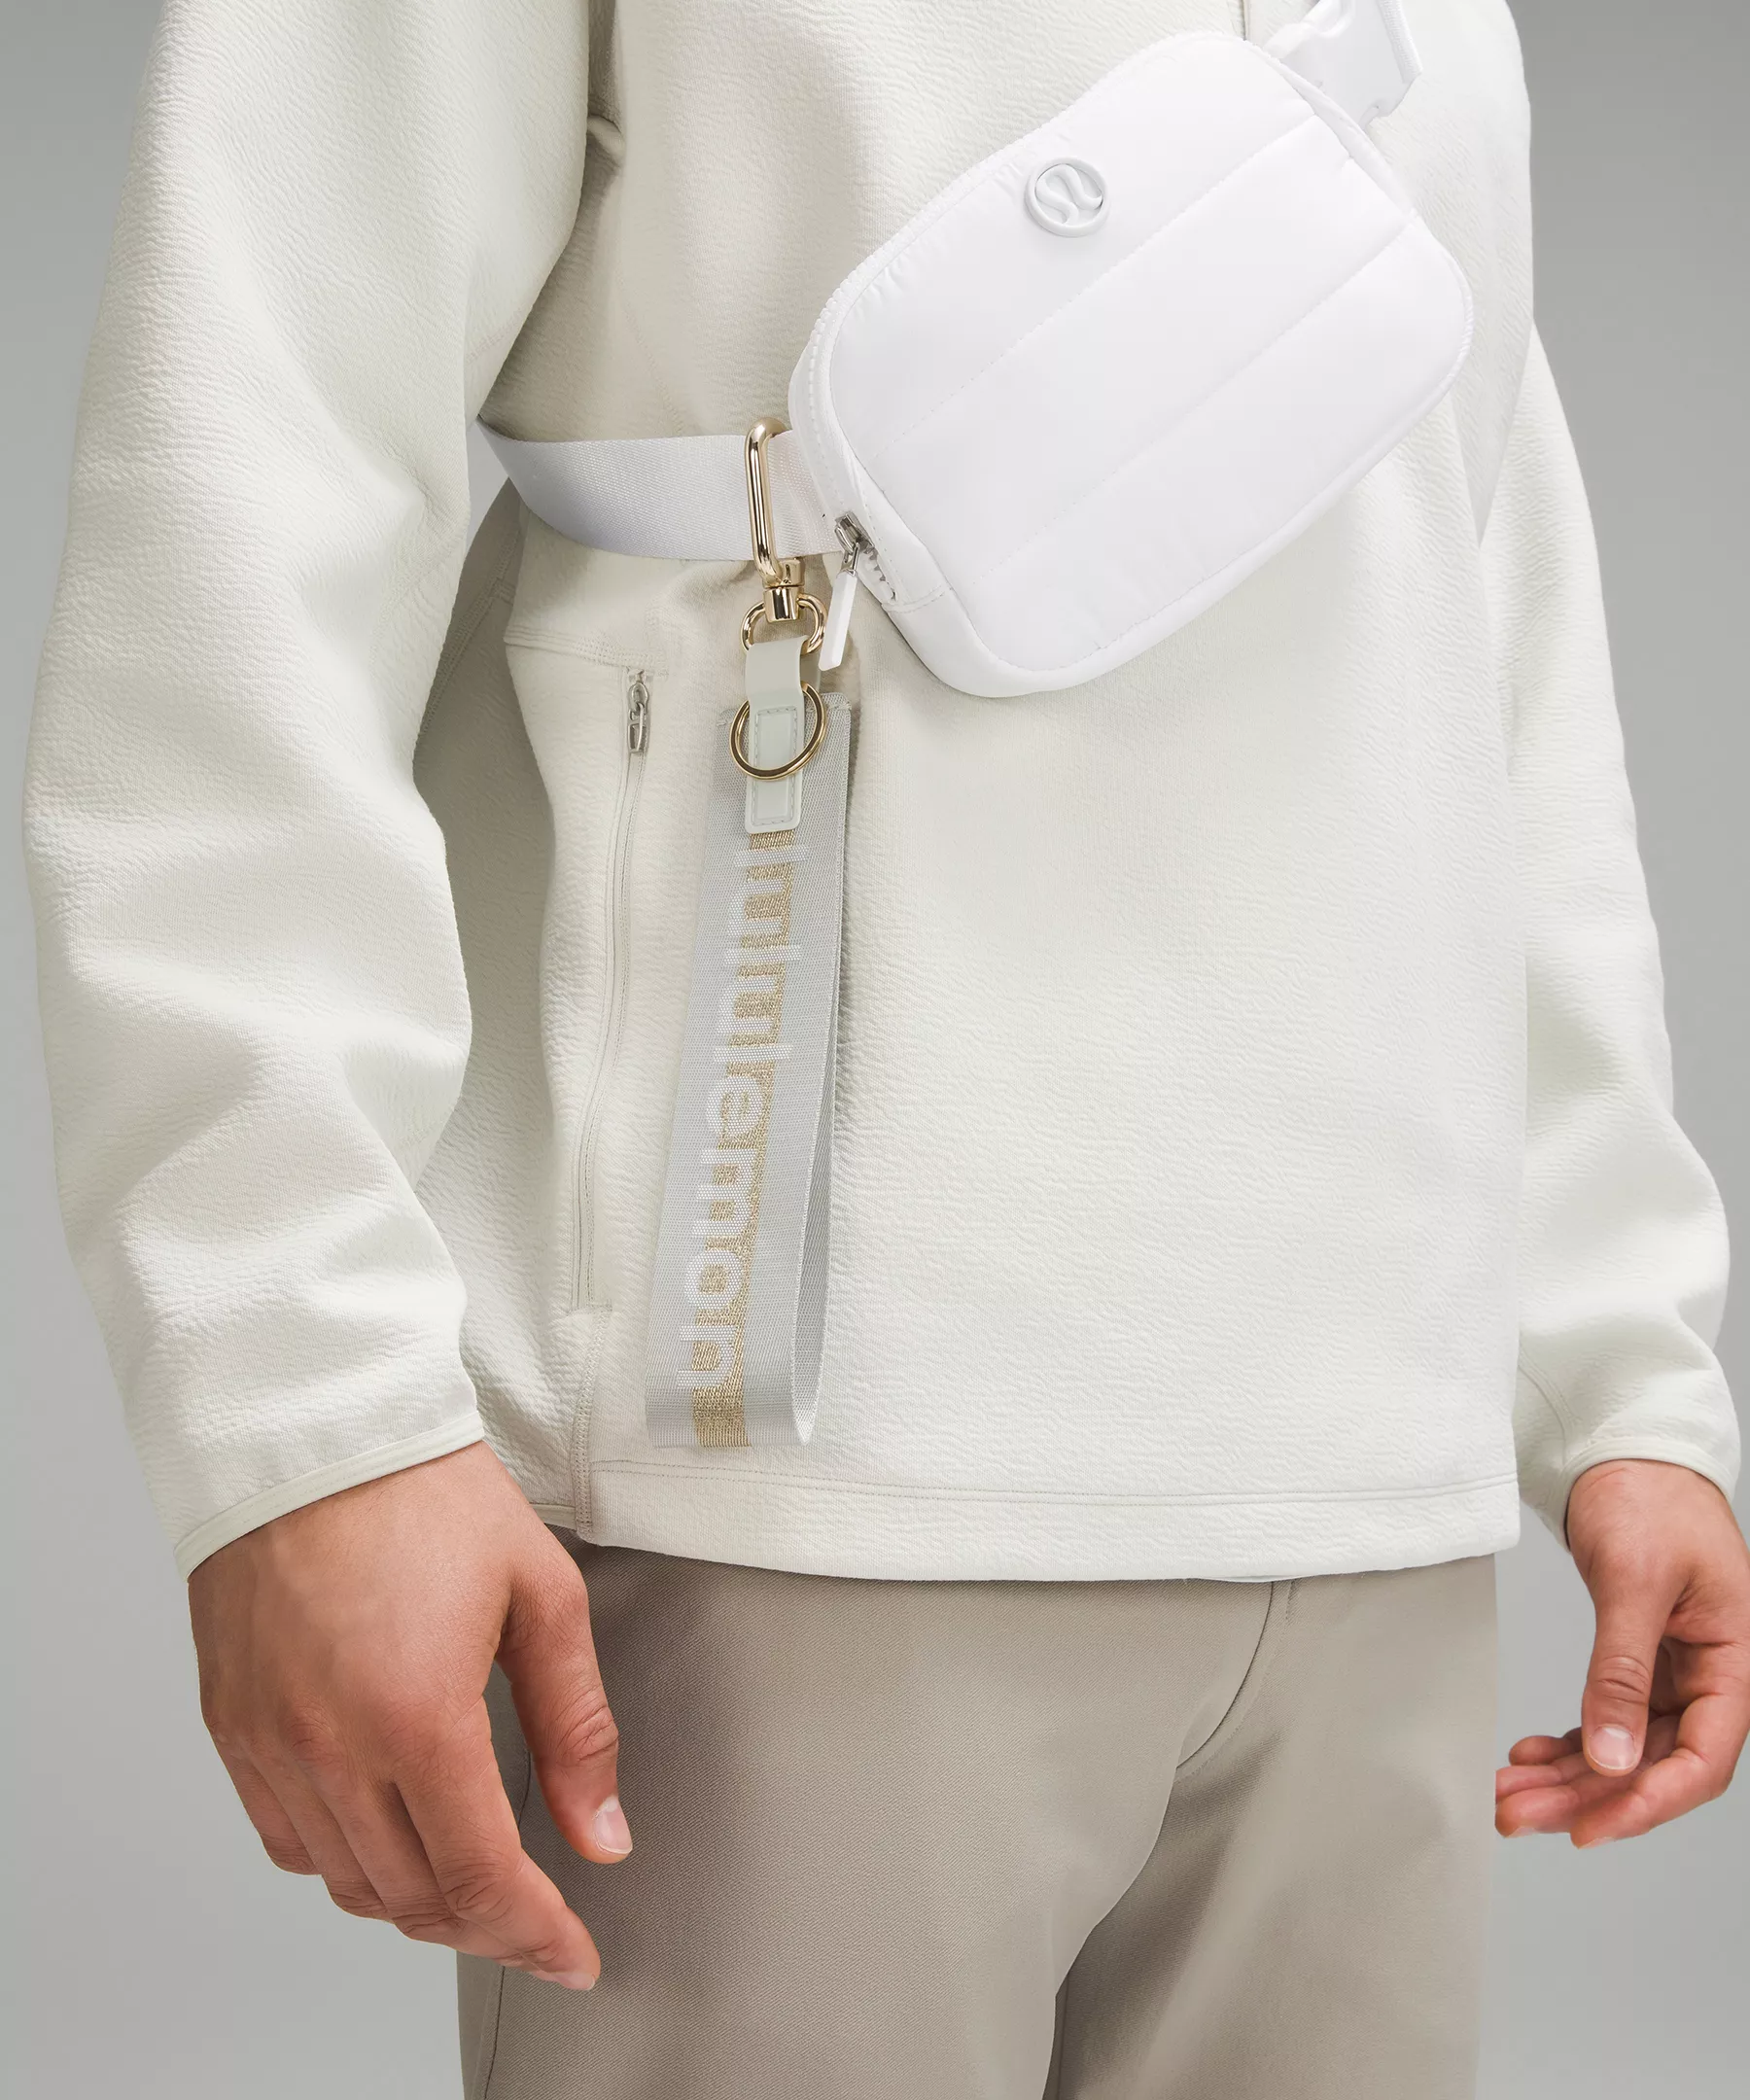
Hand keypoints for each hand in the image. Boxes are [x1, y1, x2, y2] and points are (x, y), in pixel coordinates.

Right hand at [188, 1442, 629, 1986]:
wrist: (312, 1430)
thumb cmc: (424, 1492)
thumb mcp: (540, 1594)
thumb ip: (576, 1726)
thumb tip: (601, 1829)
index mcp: (416, 1714)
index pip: (480, 1878)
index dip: (534, 1934)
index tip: (571, 1953)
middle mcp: (331, 1745)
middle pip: (411, 1897)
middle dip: (484, 1926)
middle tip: (533, 1918)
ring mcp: (270, 1741)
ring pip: (345, 1882)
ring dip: (414, 1901)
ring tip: (469, 1885)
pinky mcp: (232, 1727)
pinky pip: (285, 1839)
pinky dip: (342, 1860)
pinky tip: (385, 1834)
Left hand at [1495, 1458, 1749, 1845]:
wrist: (1627, 1449)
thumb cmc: (1648, 1496)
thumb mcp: (1634, 1580)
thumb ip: (1622, 1670)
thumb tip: (1611, 1756)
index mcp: (1735, 1659)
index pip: (1703, 1758)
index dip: (1648, 1802)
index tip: (1588, 1827)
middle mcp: (1713, 1674)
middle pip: (1656, 1763)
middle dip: (1588, 1796)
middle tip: (1519, 1814)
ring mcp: (1677, 1670)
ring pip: (1626, 1747)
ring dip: (1570, 1776)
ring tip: (1510, 1793)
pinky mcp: (1642, 1659)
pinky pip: (1610, 1719)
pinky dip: (1571, 1742)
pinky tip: (1530, 1756)